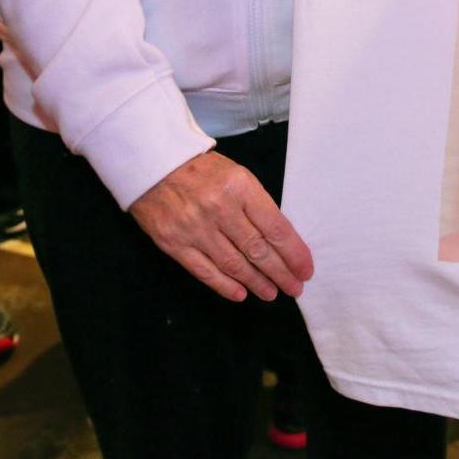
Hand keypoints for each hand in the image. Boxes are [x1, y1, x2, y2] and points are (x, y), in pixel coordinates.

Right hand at [128, 149, 315, 302]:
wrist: (153, 164)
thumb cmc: (201, 170)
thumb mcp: (236, 175)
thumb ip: (255, 205)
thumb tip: (278, 240)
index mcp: (240, 187)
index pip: (275, 227)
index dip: (293, 253)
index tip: (305, 269)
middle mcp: (219, 209)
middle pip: (257, 249)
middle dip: (280, 273)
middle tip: (294, 288)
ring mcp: (195, 228)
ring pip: (233, 264)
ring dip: (256, 282)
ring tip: (271, 293)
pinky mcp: (174, 243)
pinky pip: (204, 271)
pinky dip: (224, 285)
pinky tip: (241, 294)